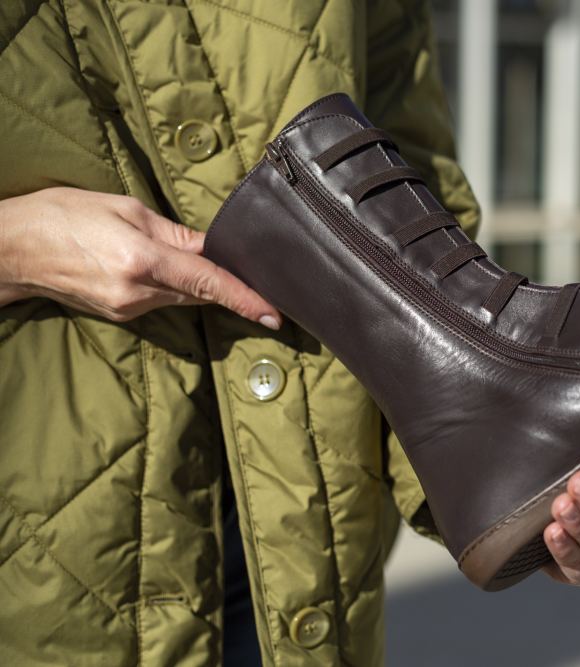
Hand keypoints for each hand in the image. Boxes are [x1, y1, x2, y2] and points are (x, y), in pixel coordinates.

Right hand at [0, 187, 280, 327]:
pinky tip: (166, 272)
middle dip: (228, 288)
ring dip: (199, 286)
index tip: (274, 313)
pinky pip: (161, 302)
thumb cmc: (62, 216)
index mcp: (143, 260)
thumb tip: (214, 248)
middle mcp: (138, 291)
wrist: (11, 249)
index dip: (246, 298)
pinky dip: (174, 288)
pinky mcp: (119, 315)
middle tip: (259, 284)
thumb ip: (175, 234)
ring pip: (183, 298)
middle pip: (201, 293)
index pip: (208, 282)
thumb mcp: (124, 209)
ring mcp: (128, 309)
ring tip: (205, 267)